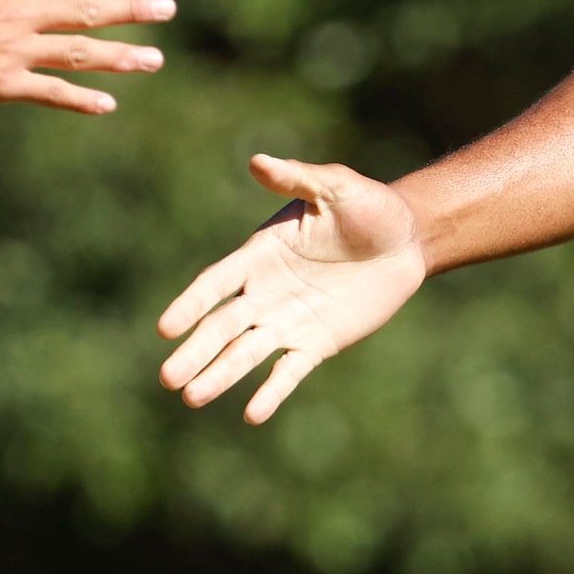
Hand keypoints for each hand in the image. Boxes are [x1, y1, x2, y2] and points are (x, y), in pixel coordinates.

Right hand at [0, 0, 174, 114]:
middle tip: (168, 7)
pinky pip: (49, 92)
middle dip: (130, 8)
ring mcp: (12, 51)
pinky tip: (109, 104)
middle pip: (85, 10)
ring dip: (120, 56)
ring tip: (155, 59)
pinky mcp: (1, 85)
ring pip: (78, 53)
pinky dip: (79, 99)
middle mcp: (16, 13)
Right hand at [156, 153, 427, 422]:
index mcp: (259, 255)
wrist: (407, 239)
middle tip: (167, 379)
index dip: (190, 304)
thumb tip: (258, 160)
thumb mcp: (335, 187)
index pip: (215, 284)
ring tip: (194, 398)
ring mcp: (287, 320)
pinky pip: (288, 371)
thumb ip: (298, 177)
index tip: (166, 328)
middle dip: (195, 351)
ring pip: (246, 353)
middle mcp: (264, 292)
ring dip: (220, 375)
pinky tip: (253, 414)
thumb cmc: (368, 206)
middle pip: (221, 327)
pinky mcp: (315, 343)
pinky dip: (271, 391)